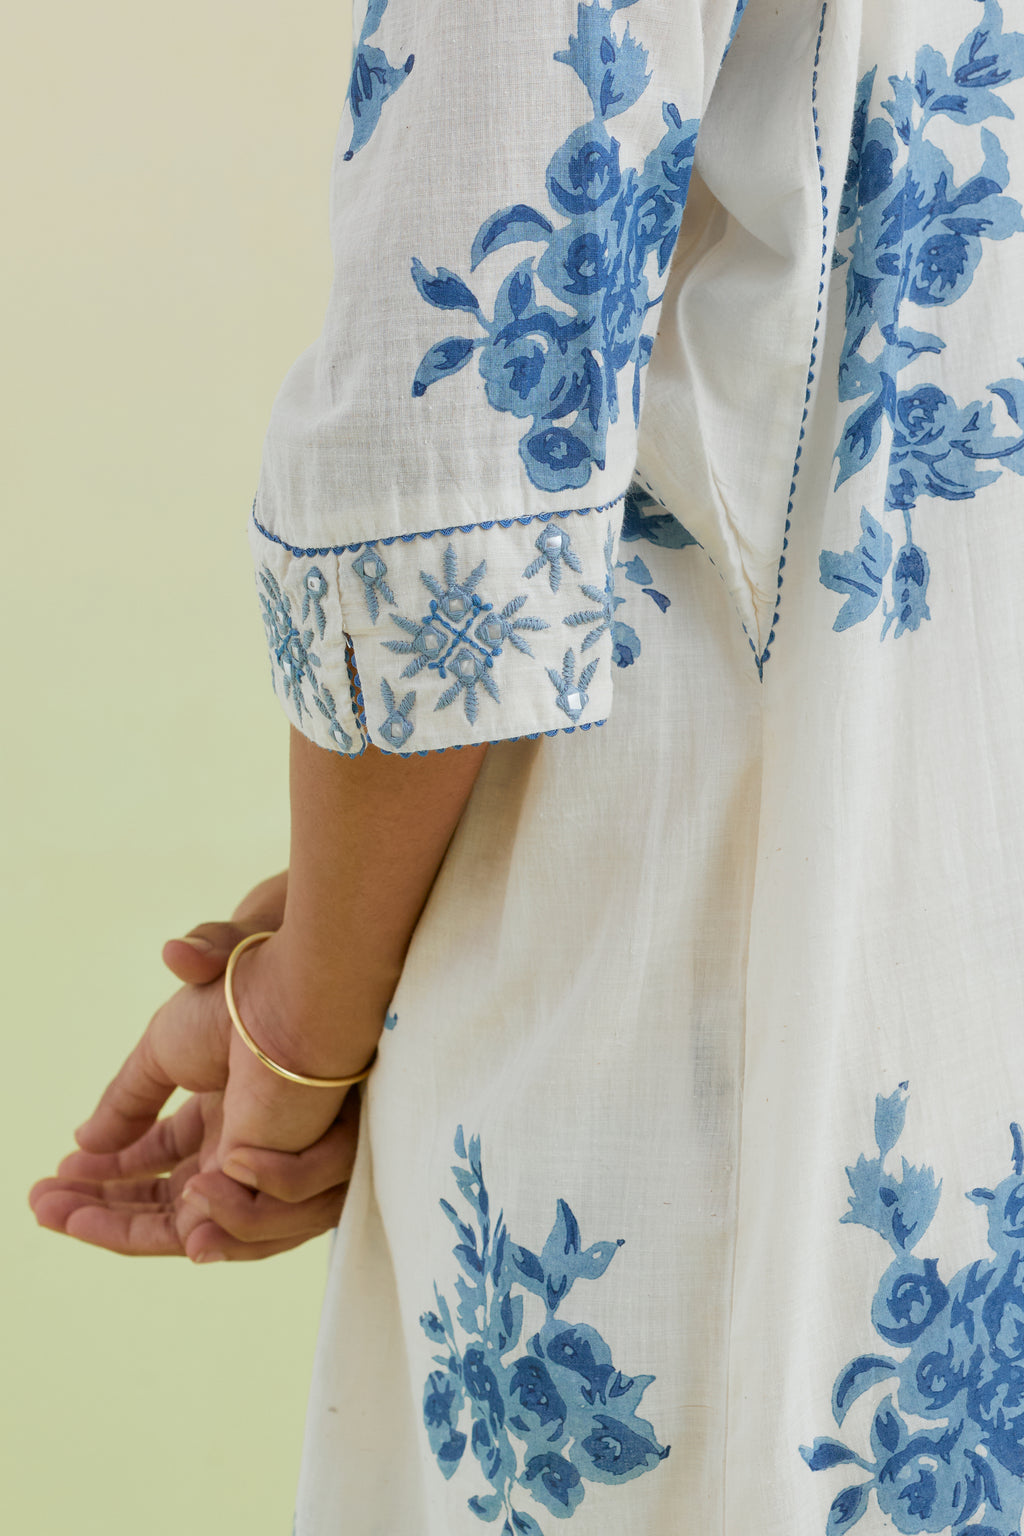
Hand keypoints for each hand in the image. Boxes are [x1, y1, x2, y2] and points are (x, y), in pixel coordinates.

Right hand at [29, 871, 366, 1261]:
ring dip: (129, 1227)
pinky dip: (201, 1221)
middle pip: (167, 1208)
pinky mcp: (282, 1179)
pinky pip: (240, 1223)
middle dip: (102, 1214)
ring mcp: (262, 1167)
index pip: (157, 1168)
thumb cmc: (234, 1007)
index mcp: (218, 1117)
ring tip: (77, 1213)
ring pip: (198, 1228)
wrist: (281, 995)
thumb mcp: (162, 1052)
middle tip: (45, 1211)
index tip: (51, 1186)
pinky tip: (177, 1194)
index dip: (103, 1182)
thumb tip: (82, 1142)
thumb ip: (127, 1101)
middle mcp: (241, 1147)